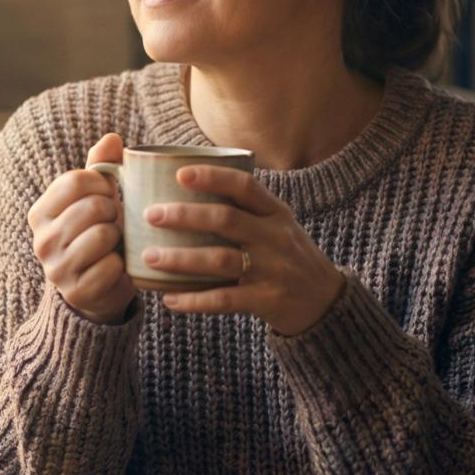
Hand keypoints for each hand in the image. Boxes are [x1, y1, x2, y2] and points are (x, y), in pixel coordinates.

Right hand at [26, 132, 137, 324]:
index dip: (103, 182)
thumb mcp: (95, 198)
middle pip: (92, 206)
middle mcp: (41, 240)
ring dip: (119, 237)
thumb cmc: (96, 232)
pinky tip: (116, 266)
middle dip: (113, 210)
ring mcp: (56, 269)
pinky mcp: (77, 292)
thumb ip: (102, 167)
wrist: (96, 287)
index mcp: (40, 212)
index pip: (76, 180)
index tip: (109, 193)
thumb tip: (112, 138)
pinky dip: (122, 265)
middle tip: (113, 220)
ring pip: (103, 234)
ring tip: (115, 242)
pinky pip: (112, 266)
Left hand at [140, 164, 346, 335]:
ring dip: (181, 258)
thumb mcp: (277, 226)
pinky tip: (170, 299)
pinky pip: (225, 299)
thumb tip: (185, 187)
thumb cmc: (287, 256)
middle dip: (185, 216)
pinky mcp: (268, 300)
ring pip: (221, 259)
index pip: (245, 186)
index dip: (213, 177)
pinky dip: (195, 300)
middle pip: (226, 219)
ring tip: (149, 257)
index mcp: (276, 212)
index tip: (180, 173)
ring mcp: (273, 269)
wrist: (325, 301)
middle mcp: (275, 237)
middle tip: (150, 215)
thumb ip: (244, 210)